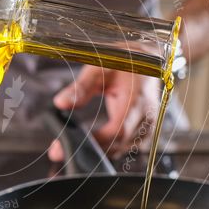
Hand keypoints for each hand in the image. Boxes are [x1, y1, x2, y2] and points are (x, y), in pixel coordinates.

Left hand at [48, 66, 162, 161]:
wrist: (147, 57)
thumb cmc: (124, 60)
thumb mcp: (99, 68)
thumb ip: (81, 87)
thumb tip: (60, 103)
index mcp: (136, 99)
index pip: (117, 130)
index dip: (93, 141)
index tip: (69, 143)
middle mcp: (145, 115)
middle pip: (118, 144)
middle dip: (90, 149)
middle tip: (60, 151)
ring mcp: (148, 124)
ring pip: (123, 148)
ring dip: (99, 151)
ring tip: (74, 145)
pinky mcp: (146, 129)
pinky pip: (128, 146)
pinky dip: (110, 147)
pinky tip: (95, 144)